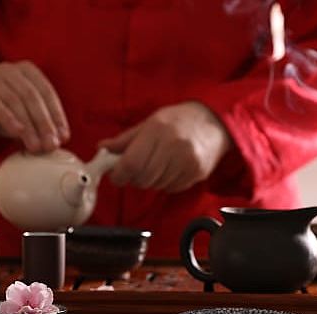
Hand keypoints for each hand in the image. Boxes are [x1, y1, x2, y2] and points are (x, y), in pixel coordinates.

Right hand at [0, 61, 69, 152]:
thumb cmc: (7, 115)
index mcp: (26, 70)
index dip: (57, 115)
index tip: (64, 137)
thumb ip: (43, 125)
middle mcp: (8, 70)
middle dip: (43, 122)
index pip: (46, 91)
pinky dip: (8, 119)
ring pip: (14, 101)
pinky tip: (18, 132)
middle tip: (50, 144)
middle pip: (31, 95)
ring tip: (35, 145)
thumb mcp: (29, 118)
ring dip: (28, 126)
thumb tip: (60, 139)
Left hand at [100, 102, 230, 192]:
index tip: (115, 175)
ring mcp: (187, 162)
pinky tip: (169, 169)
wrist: (215, 122)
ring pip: (156, 185)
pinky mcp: (196, 174)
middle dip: (133, 178)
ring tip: (156, 165)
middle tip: (135, 169)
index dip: (119, 174)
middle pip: (143, 178)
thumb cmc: (179, 121)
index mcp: (157, 130)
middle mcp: (173, 146)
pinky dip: (165, 183)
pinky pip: (170, 188)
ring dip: (150, 180)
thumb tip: (102, 148)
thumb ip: (125, 139)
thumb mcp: (150, 122)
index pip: (131, 163)